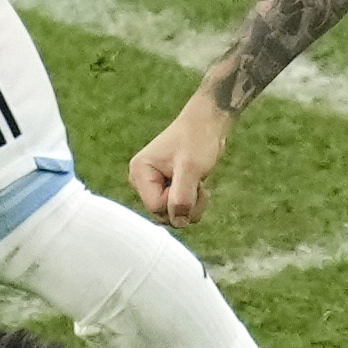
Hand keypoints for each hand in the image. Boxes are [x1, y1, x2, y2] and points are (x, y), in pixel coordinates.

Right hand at [126, 86, 234, 228]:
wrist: (207, 124)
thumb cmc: (197, 140)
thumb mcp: (191, 168)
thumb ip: (182, 197)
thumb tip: (178, 223)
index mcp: (140, 172)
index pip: (156, 207)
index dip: (178, 201)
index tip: (188, 180)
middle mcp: (141, 181)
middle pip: (163, 215)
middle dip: (186, 206)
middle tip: (198, 184)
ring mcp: (153, 186)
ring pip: (172, 216)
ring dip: (192, 205)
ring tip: (199, 183)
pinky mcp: (165, 189)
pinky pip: (178, 210)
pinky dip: (193, 203)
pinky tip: (197, 185)